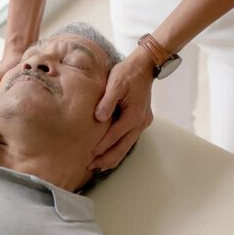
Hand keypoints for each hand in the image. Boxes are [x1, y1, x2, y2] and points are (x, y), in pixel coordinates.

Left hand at [90, 49, 154, 170]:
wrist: (144, 67)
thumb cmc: (128, 73)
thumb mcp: (115, 83)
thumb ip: (107, 101)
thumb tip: (99, 118)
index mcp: (134, 115)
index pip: (114, 136)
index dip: (102, 146)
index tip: (89, 154)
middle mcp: (140, 123)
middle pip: (122, 148)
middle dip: (107, 159)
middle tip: (91, 167)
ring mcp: (142, 124)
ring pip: (126, 147)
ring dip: (113, 158)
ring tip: (98, 167)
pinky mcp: (140, 122)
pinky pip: (128, 141)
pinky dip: (118, 150)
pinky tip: (109, 155)